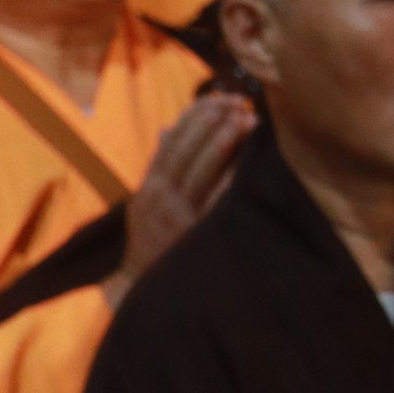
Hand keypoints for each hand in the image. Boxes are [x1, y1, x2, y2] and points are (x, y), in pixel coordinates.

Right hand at [105, 92, 253, 306]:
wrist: (146, 295)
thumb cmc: (151, 246)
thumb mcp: (146, 205)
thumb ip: (159, 167)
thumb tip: (168, 129)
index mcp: (148, 189)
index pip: (172, 142)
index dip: (195, 117)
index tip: (217, 97)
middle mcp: (160, 199)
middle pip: (187, 150)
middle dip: (213, 121)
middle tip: (237, 101)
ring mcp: (179, 218)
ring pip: (201, 170)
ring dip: (224, 141)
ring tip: (245, 118)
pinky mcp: (197, 236)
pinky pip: (217, 202)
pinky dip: (231, 180)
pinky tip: (248, 161)